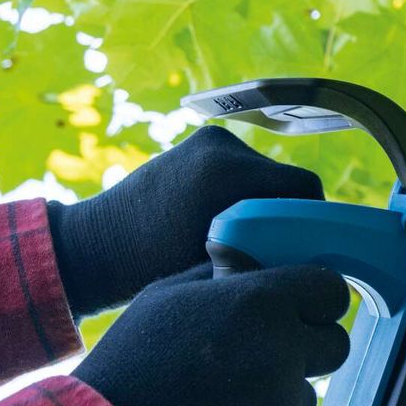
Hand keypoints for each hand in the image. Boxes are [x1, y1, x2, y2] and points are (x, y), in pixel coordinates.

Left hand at [48, 125, 323, 317]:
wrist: (93, 246)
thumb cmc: (148, 265)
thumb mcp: (217, 262)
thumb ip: (264, 251)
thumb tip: (306, 256)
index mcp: (226, 171)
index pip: (303, 186)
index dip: (312, 219)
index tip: (305, 249)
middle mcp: (221, 145)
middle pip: (284, 181)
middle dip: (284, 214)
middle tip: (272, 250)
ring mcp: (209, 140)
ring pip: (264, 177)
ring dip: (263, 205)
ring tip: (243, 239)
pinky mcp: (199, 145)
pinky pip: (243, 171)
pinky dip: (243, 194)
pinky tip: (224, 222)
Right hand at [74, 263, 349, 405]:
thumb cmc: (130, 365)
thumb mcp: (166, 297)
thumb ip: (221, 276)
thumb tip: (251, 263)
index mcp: (259, 303)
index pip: (331, 290)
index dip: (317, 302)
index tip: (301, 313)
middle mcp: (283, 350)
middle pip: (336, 344)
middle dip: (307, 350)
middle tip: (262, 361)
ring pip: (306, 395)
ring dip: (277, 400)